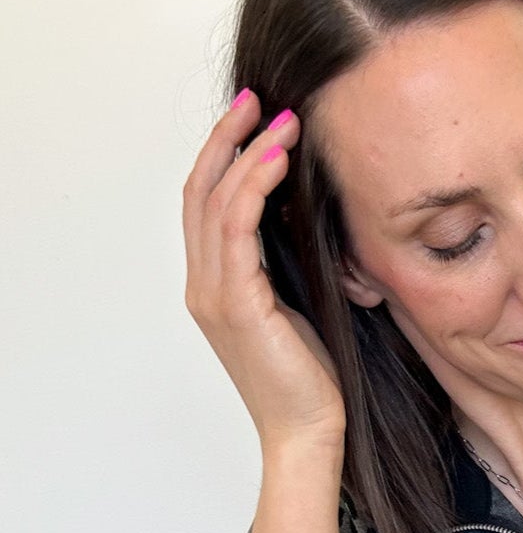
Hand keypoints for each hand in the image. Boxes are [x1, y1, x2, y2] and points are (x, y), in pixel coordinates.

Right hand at [182, 89, 346, 451]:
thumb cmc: (312, 382)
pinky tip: (280, 159)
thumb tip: (306, 214)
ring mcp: (214, 294)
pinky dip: (255, 186)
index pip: (206, 204)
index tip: (255, 119)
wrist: (308, 434)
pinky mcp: (237, 303)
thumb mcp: (301, 307)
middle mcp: (204, 285)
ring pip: (214, 201)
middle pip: (199, 191)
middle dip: (227, 138)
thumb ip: (289, 263)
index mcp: (214, 286)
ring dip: (247, 152)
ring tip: (281, 118)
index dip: (225, 155)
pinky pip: (237, 227)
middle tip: (258, 98)